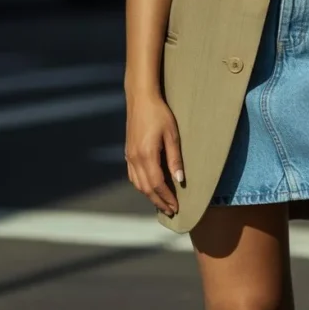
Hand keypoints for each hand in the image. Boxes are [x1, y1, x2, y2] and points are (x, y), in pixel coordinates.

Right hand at [124, 94, 183, 216]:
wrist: (141, 99)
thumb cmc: (159, 114)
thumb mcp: (172, 135)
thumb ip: (175, 158)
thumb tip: (180, 180)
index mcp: (146, 155)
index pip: (157, 184)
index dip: (166, 198)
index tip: (176, 207)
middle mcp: (135, 159)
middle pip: (146, 188)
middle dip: (158, 201)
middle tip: (171, 210)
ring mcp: (129, 156)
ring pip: (138, 184)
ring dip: (149, 195)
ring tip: (161, 202)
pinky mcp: (128, 152)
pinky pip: (133, 175)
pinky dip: (141, 185)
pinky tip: (149, 187)